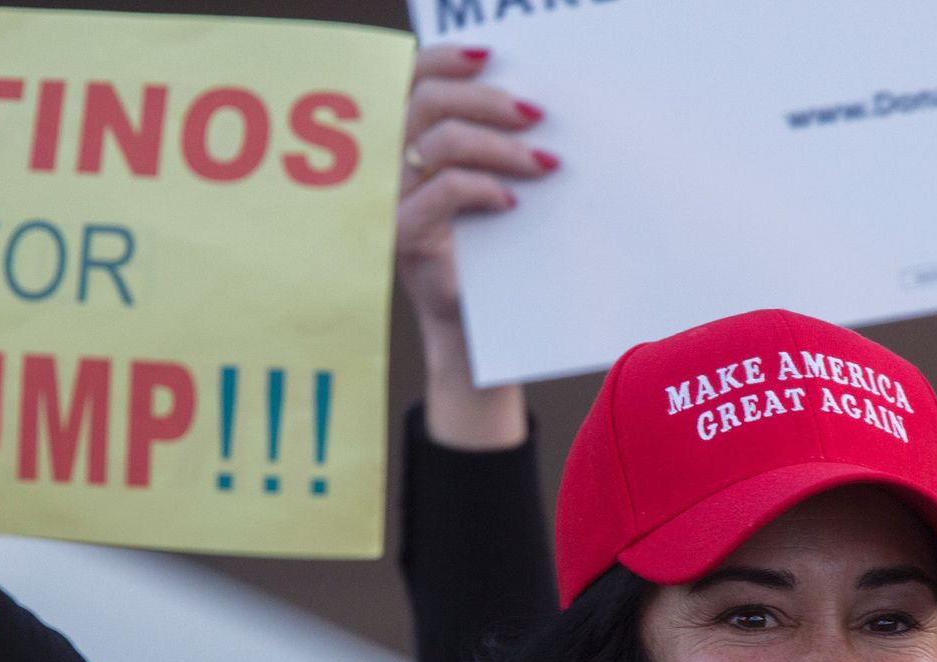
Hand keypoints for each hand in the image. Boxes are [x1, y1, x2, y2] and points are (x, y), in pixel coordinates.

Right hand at [397, 45, 553, 448]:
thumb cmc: (494, 256)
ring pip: (438, 140)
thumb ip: (500, 145)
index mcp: (409, 144)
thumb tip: (538, 99)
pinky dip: (483, 187)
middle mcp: (392, 166)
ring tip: (544, 162)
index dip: (445, 59)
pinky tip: (513, 201)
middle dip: (485, 98)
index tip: (492, 55)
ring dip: (498, 143)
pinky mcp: (405, 237)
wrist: (480, 332)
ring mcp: (394, 201)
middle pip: (425, 100)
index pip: (411, 80)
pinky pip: (442, 191)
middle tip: (536, 113)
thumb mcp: (497, 189)